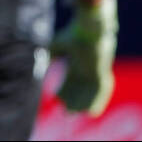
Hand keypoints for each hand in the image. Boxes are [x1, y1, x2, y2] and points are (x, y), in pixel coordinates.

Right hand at [50, 0, 117, 115]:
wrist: (88, 28)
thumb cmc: (72, 34)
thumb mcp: (57, 45)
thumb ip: (50, 55)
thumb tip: (40, 64)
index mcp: (78, 62)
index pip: (71, 80)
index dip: (64, 90)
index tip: (56, 98)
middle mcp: (87, 69)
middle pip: (79, 88)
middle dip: (72, 100)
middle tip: (66, 112)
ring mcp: (95, 71)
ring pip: (89, 92)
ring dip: (82, 103)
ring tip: (74, 114)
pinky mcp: (101, 72)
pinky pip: (100, 91)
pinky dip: (97, 102)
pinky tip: (92, 111)